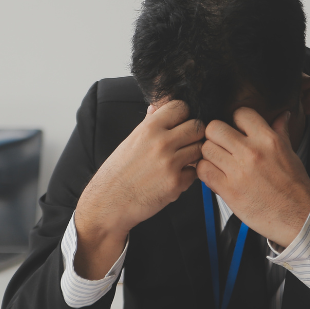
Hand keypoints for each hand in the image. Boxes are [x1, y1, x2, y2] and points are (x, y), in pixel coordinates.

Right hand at [72, 100, 203, 277]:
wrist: (108, 201)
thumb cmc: (118, 172)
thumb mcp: (130, 141)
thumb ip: (149, 124)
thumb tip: (156, 108)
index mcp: (149, 128)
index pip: (181, 107)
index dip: (183, 116)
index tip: (180, 124)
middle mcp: (162, 143)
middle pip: (198, 127)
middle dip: (194, 135)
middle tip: (186, 144)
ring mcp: (171, 163)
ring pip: (200, 149)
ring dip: (194, 155)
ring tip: (180, 161)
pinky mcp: (176, 183)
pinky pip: (196, 173)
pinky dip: (189, 175)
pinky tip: (174, 177)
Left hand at [197, 107, 309, 247]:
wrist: (299, 216)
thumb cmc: (295, 187)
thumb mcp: (290, 154)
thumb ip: (280, 132)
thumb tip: (281, 116)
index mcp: (268, 140)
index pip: (240, 113)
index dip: (235, 121)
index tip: (236, 130)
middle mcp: (252, 152)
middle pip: (214, 128)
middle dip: (215, 136)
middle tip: (221, 146)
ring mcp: (239, 171)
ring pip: (206, 149)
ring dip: (209, 156)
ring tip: (219, 163)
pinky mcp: (229, 190)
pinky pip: (203, 170)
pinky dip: (206, 172)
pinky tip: (216, 176)